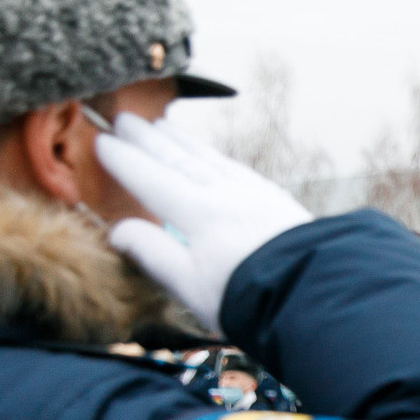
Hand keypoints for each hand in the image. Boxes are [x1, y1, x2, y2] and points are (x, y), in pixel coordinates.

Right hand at [95, 112, 311, 332]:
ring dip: (184, 142)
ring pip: (212, 160)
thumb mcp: (190, 285)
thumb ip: (152, 254)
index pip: (152, 180)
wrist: (317, 296)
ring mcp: (258, 196)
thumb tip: (118, 230)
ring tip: (163, 127)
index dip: (125, 161)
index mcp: (199, 214)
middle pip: (181, 161)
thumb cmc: (249, 300)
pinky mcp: (281, 204)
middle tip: (125, 119)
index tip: (103, 142)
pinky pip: (240, 170)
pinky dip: (219, 158)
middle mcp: (228, 196)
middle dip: (150, 140)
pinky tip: (216, 159)